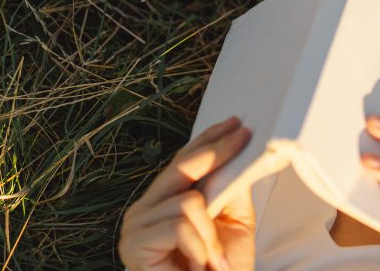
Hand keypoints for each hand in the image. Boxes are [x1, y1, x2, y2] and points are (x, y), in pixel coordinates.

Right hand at [119, 116, 255, 270]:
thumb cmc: (220, 270)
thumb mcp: (233, 222)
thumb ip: (231, 188)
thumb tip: (242, 151)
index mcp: (162, 202)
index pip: (183, 162)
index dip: (209, 140)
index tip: (236, 123)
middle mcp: (142, 210)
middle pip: (182, 167)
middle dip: (217, 152)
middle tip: (244, 137)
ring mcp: (135, 227)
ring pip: (188, 201)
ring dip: (210, 234)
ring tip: (214, 261)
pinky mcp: (135, 244)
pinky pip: (180, 224)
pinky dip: (200, 246)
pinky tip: (202, 265)